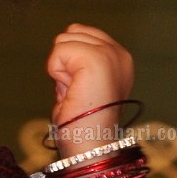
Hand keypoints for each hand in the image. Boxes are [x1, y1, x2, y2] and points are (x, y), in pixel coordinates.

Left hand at [46, 23, 134, 155]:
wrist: (90, 146)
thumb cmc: (81, 124)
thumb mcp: (80, 83)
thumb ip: (77, 62)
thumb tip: (62, 42)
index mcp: (120, 59)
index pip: (82, 32)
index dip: (69, 59)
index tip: (79, 87)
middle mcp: (120, 53)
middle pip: (72, 31)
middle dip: (64, 62)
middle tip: (76, 90)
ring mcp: (111, 54)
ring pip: (64, 39)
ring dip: (60, 68)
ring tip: (75, 91)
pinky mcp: (97, 59)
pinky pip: (59, 50)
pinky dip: (56, 71)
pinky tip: (70, 90)